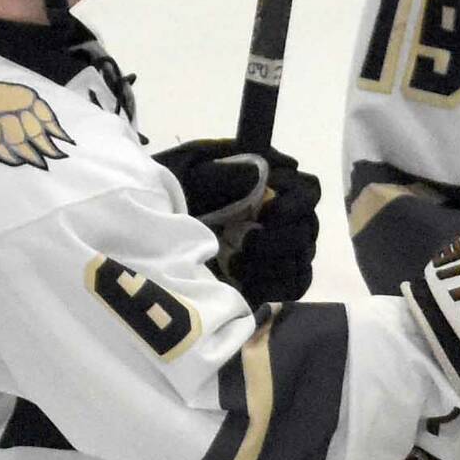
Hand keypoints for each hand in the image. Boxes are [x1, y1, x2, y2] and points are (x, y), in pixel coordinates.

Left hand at [153, 139, 321, 301]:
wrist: (151, 226)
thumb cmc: (176, 190)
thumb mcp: (191, 173)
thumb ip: (224, 173)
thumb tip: (260, 175)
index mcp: (271, 182)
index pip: (308, 191)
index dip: (294, 204)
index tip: (265, 212)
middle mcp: (284, 214)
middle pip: (307, 231)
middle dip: (276, 242)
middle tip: (242, 244)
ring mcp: (280, 247)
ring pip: (301, 260)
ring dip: (271, 266)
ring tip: (236, 265)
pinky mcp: (272, 275)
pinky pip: (294, 285)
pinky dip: (274, 286)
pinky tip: (246, 282)